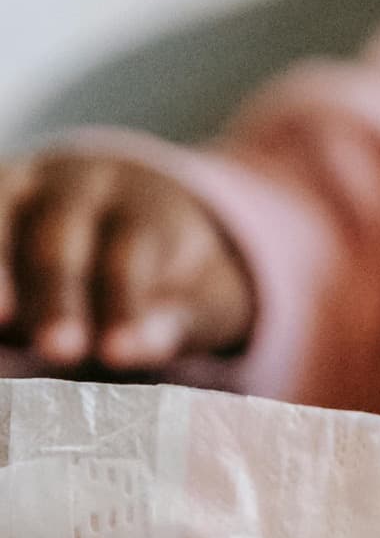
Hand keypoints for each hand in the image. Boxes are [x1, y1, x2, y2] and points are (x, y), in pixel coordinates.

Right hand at [0, 153, 253, 371]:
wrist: (138, 206)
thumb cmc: (178, 272)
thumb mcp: (201, 294)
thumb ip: (174, 321)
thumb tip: (132, 350)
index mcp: (145, 204)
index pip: (133, 251)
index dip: (124, 303)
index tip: (117, 354)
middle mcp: (80, 183)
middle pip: (61, 235)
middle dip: (57, 295)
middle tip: (59, 350)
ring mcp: (26, 185)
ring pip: (2, 215)